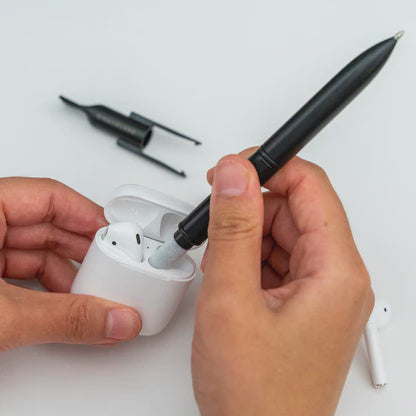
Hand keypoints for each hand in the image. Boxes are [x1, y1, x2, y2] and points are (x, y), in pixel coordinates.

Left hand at [0, 178, 140, 350]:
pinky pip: (19, 269)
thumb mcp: (3, 315)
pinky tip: (64, 306)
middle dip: (84, 252)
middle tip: (112, 269)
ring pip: (34, 250)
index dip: (88, 215)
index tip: (116, 235)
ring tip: (92, 296)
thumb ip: (65, 318)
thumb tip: (115, 319)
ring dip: (67, 274)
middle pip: (47, 225)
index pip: (50, 196)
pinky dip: (45, 287)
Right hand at [192, 152, 373, 415]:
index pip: (311, 186)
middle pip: (295, 209)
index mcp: (335, 272)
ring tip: (221, 265)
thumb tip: (235, 173)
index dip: (271, 166)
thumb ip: (233, 228)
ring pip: (283, 234)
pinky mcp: (303, 303)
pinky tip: (230, 279)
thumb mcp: (231, 300)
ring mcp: (321, 292)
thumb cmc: (257, 396)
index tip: (234, 169)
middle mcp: (336, 279)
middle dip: (251, 210)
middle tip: (216, 224)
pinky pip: (278, 260)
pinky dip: (249, 260)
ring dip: (247, 237)